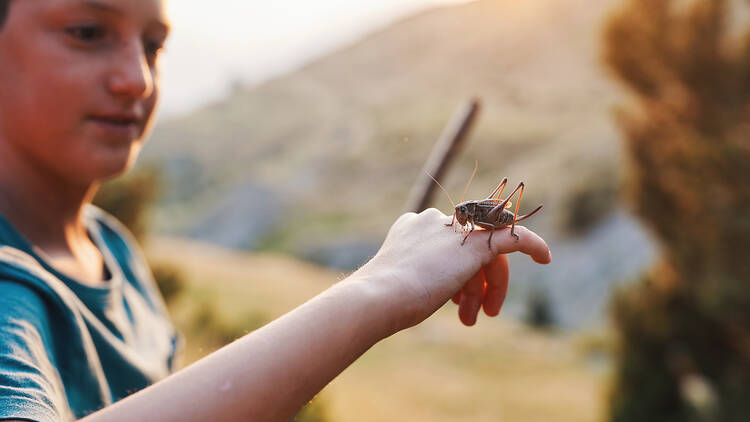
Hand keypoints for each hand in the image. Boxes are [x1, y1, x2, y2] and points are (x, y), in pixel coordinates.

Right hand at [357, 208, 550, 330]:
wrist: (381, 295)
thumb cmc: (384, 299)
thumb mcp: (400, 281)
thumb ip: (418, 274)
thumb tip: (423, 289)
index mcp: (414, 226)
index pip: (450, 244)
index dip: (458, 273)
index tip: (458, 298)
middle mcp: (436, 221)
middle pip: (471, 250)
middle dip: (476, 285)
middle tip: (476, 315)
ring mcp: (457, 231)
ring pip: (486, 258)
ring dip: (484, 291)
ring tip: (472, 320)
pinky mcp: (478, 244)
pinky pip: (515, 237)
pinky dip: (533, 245)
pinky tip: (545, 258)